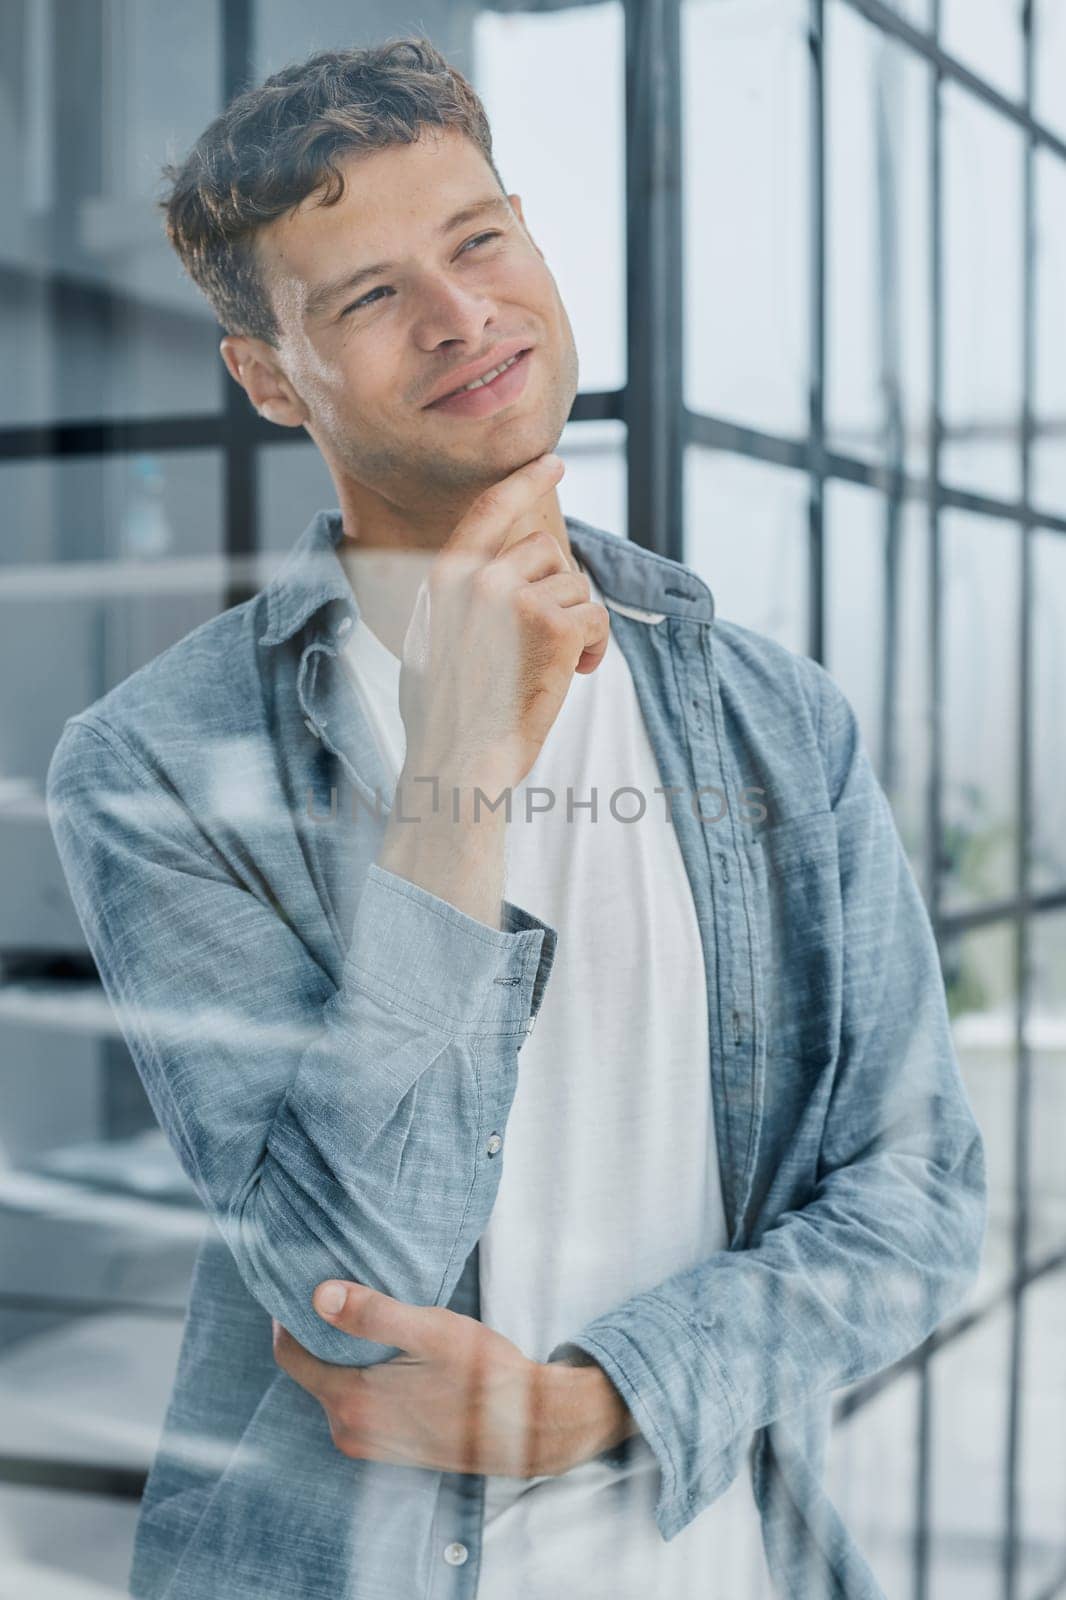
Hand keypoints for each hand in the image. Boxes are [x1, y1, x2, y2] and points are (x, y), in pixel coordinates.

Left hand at [272, 1280, 637, 1478]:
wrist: (529, 1428)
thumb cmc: (485, 1375)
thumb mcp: (432, 1331)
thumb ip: (373, 1315)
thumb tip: (318, 1294)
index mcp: (352, 1401)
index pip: (290, 1354)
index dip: (289, 1315)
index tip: (300, 1281)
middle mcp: (349, 1431)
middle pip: (308, 1369)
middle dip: (315, 1331)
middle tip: (336, 1288)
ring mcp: (366, 1444)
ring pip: (332, 1385)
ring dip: (340, 1352)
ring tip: (364, 1316)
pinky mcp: (386, 1447)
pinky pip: (354, 1402)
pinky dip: (359, 1373)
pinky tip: (386, 1351)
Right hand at [399, 453, 610, 791]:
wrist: (457, 762)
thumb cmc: (445, 716)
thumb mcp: (433, 639)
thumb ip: (461, 599)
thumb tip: (495, 575)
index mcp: (444, 578)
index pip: (489, 509)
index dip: (526, 482)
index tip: (553, 463)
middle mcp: (478, 578)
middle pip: (546, 550)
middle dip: (559, 587)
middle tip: (548, 637)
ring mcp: (515, 599)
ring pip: (575, 586)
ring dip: (576, 626)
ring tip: (553, 667)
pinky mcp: (554, 626)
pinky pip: (595, 617)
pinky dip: (595, 649)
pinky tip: (572, 675)